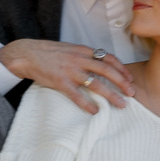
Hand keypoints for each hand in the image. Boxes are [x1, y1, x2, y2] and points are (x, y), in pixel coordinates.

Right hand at [0, 39, 134, 112]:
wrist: (27, 54)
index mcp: (83, 50)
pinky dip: (87, 104)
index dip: (122, 69)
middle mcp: (79, 59)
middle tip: (132, 94)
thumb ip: (84, 56)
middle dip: (122, 83)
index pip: (108, 58)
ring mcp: (70, 70)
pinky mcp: (60, 81)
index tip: (130, 79)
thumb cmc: (49, 53)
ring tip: (121, 105)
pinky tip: (95, 111)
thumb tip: (99, 65)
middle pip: (107, 71)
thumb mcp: (70, 49)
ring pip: (96, 84)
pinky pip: (77, 95)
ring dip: (111, 95)